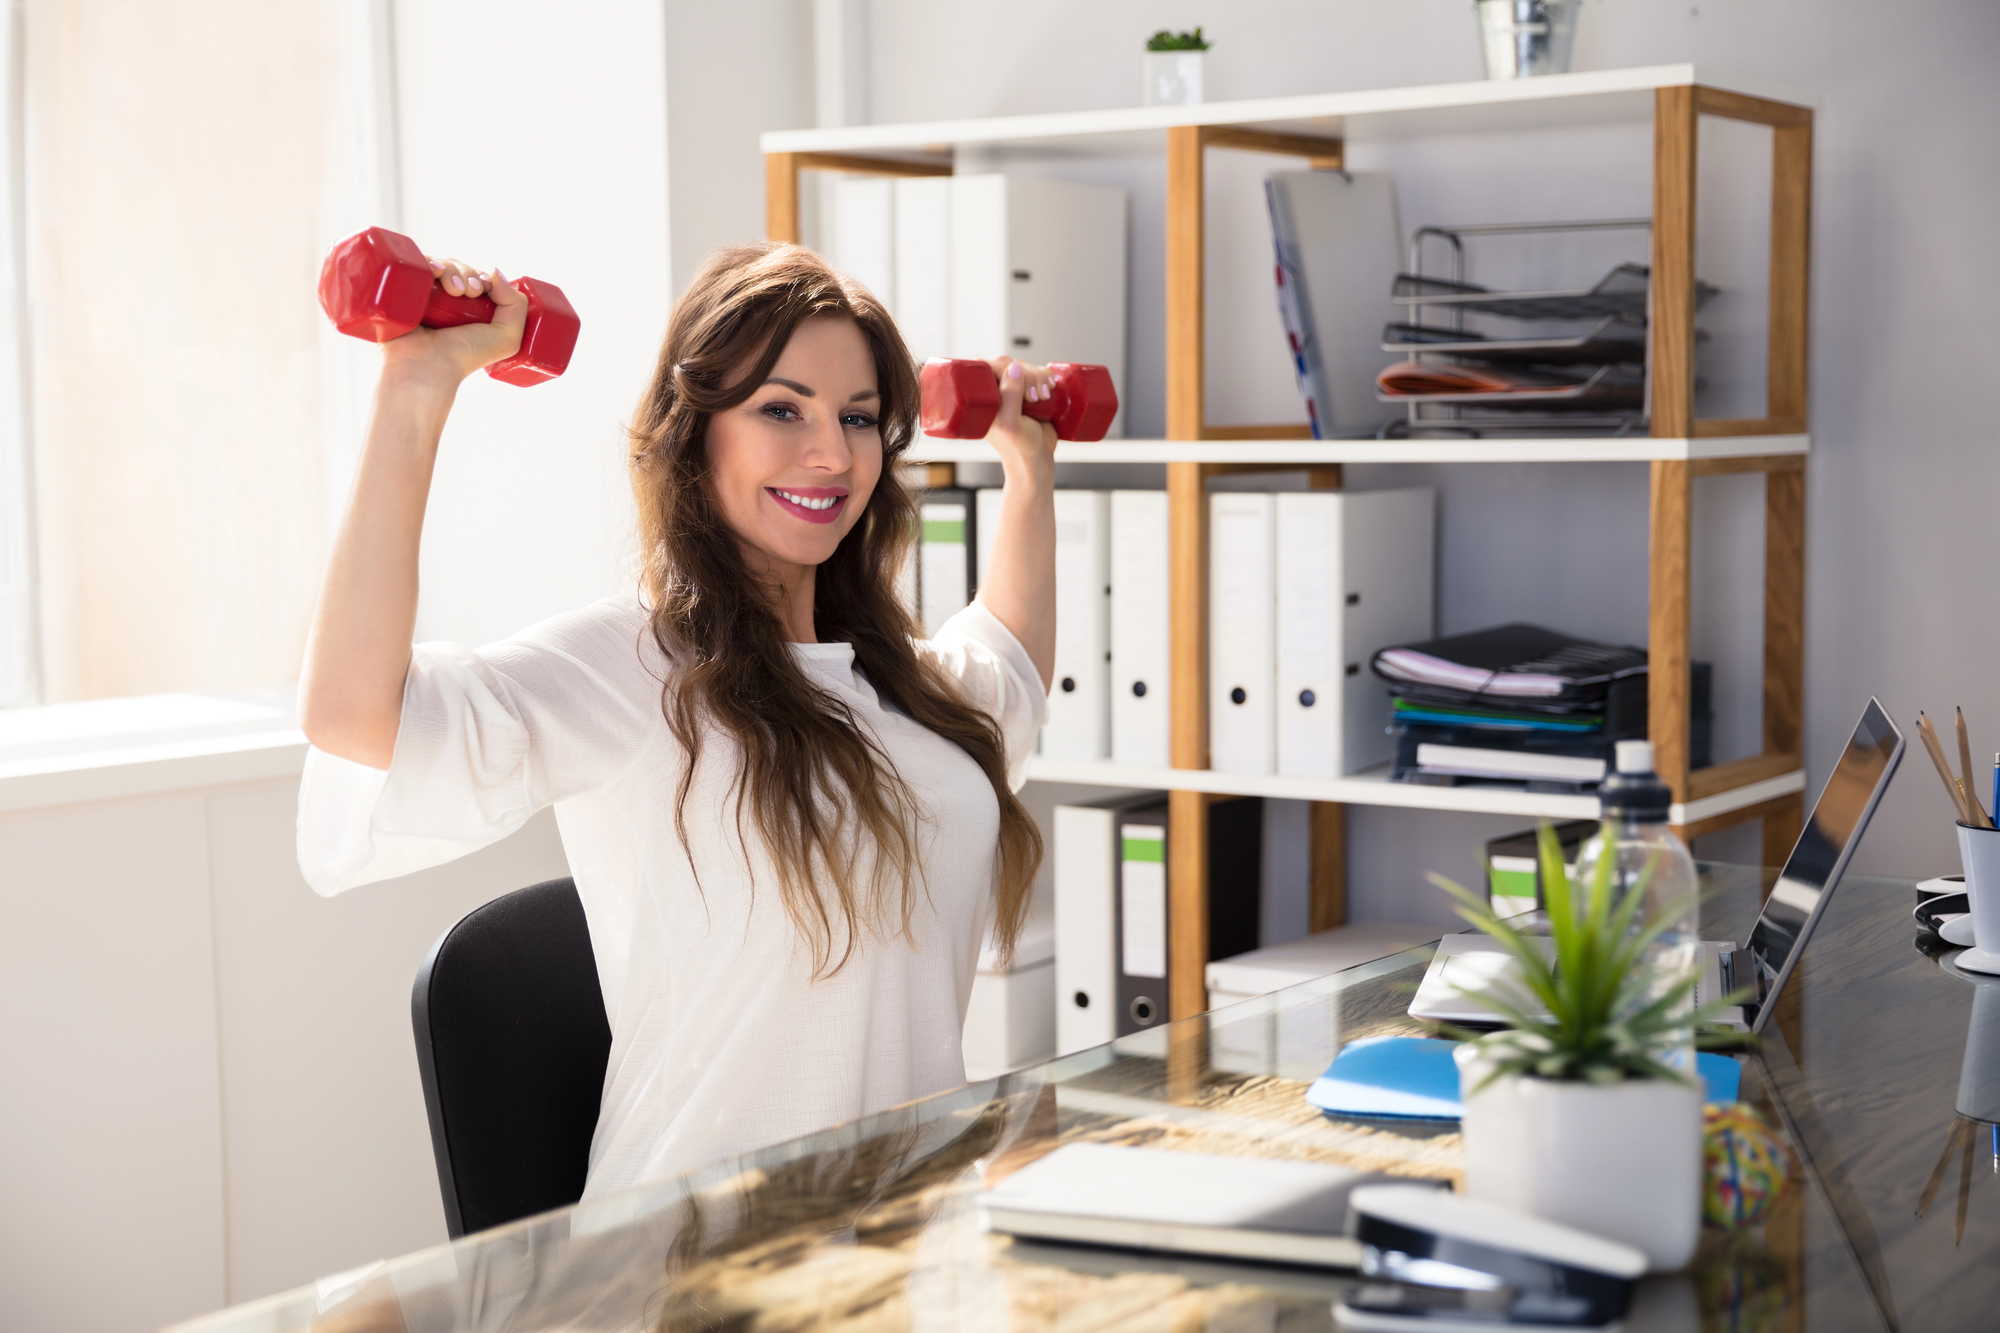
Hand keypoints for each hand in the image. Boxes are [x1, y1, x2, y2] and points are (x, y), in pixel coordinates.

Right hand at [376, 257, 527, 387]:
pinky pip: (414, 264)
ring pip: (439, 264)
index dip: (482, 276)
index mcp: (467, 309)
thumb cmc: (464, 357)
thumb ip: (516, 306)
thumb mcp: (506, 337)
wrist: (427, 366)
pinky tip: (434, 270)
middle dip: (468, 273)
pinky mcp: (401, 290)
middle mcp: (444, 301)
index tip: (482, 289)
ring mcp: (422, 295)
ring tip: (454, 290)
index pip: (475, 277)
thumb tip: (496, 272)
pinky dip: (427, 261)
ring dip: (452, 269)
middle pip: (458, 268)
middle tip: (470, 292)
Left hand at [983, 356, 1056, 481]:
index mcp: (981, 397)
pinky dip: (1046, 376)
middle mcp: (995, 391)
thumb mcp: (1010, 423)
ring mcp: (1013, 390)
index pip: (989, 366)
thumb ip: (1009, 396)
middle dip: (1028, 376)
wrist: (1037, 459)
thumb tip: (1013, 368)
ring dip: (1039, 377)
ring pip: (1025, 366)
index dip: (1008, 371)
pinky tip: (1050, 389)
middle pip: (1010, 363)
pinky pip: (1038, 371)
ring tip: (1043, 398)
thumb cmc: (1018, 447)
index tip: (1022, 392)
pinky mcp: (1030, 391)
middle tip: (1034, 398)